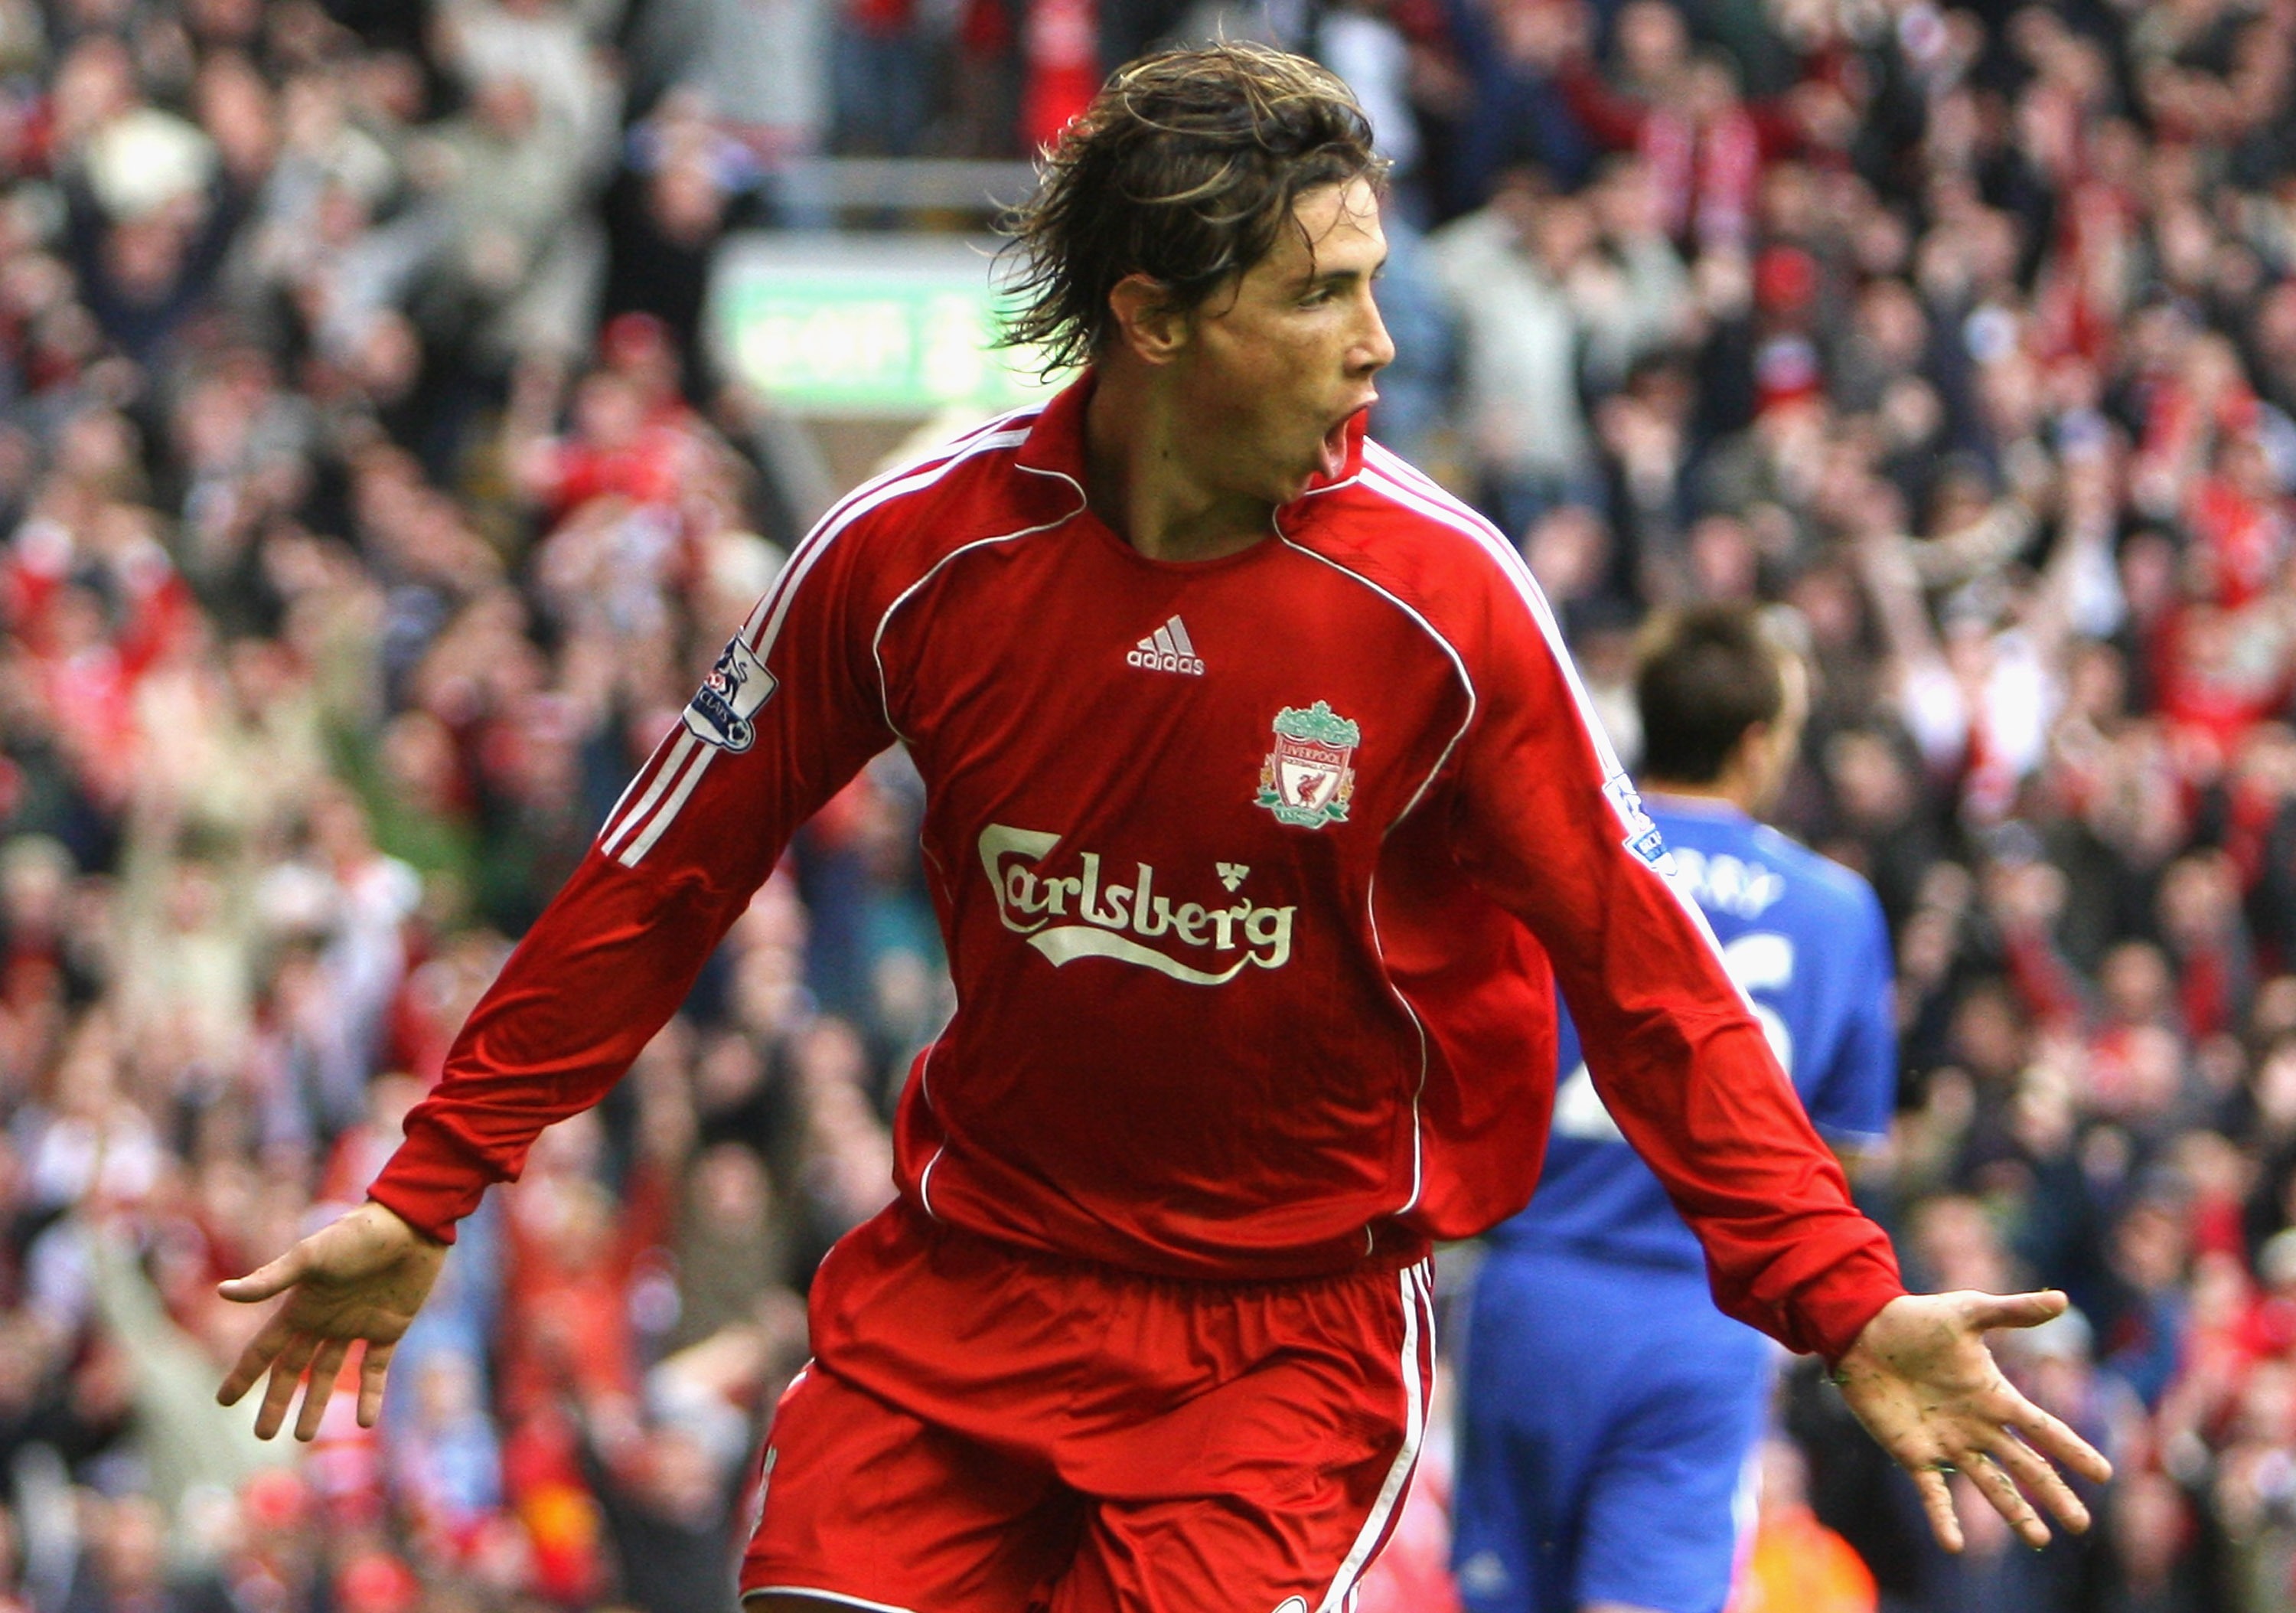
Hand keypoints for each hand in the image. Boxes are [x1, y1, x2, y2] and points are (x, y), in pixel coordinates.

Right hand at [215, 1200, 447, 1440]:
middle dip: (277, 1401)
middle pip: (294, 1369)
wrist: (412, 1224)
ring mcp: (357, 1325)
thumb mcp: (311, 1257)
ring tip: (303, 1437)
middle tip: (264, 1437)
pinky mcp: (390, 1328)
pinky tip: (367, 1423)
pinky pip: (376, 1369)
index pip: (265, 1349)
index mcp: (301, 1306)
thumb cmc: (358, 1234)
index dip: (244, 1374)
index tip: (224, 1402)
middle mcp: (325, 1320)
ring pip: (331, 1374)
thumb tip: (222, 1292)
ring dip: (317, 1404)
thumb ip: (271, 1279)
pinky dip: (372, 1396)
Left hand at [1833, 1290, 2113, 1551]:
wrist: (1863, 1331)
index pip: (2043, 1429)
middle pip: (2025, 1466)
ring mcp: (1948, 1443)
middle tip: (2081, 1525)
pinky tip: (1955, 1546)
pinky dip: (1944, 1518)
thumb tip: (2063, 1299)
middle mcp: (1978, 1427)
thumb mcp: (1968, 1312)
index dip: (2072, 1450)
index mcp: (1995, 1396)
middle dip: (2054, 1494)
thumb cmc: (1917, 1319)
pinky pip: (1933, 1493)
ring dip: (2014, 1513)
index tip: (2104, 1474)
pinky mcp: (1913, 1454)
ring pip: (1989, 1486)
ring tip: (2039, 1540)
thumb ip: (2013, 1311)